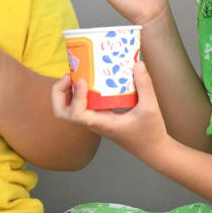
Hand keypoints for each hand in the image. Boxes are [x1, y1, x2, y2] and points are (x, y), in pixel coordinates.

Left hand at [51, 61, 170, 162]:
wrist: (152, 149)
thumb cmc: (150, 133)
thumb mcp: (150, 107)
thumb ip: (145, 85)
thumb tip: (138, 63)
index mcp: (102, 123)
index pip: (76, 115)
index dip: (75, 97)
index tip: (84, 81)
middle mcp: (93, 122)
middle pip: (62, 113)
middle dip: (58, 93)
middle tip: (70, 76)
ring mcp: (94, 120)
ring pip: (67, 110)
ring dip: (64, 92)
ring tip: (75, 75)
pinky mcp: (98, 116)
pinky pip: (79, 105)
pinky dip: (76, 92)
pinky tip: (87, 79)